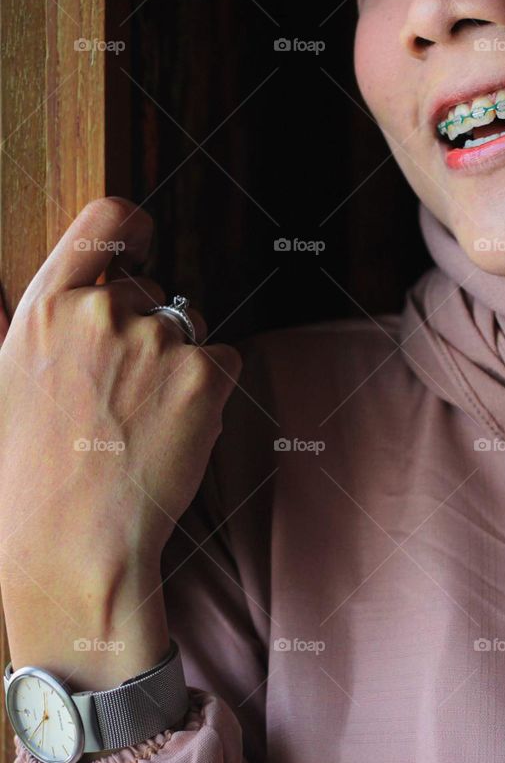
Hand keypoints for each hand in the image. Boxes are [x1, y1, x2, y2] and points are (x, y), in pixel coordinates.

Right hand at [0, 196, 242, 621]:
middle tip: (127, 396)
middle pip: (154, 291)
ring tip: (142, 423)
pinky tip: (174, 431)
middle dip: (151, 331)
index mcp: (45, 307)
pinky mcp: (204, 373)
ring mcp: (155, 340)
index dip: (134, 230)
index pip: (106, 221)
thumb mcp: (12, 383)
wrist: (72, 541)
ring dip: (180, 364)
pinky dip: (211, 392)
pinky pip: (225, 361)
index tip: (143, 248)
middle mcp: (100, 311)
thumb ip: (52, 328)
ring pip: (191, 329)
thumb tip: (93, 297)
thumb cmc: (35, 475)